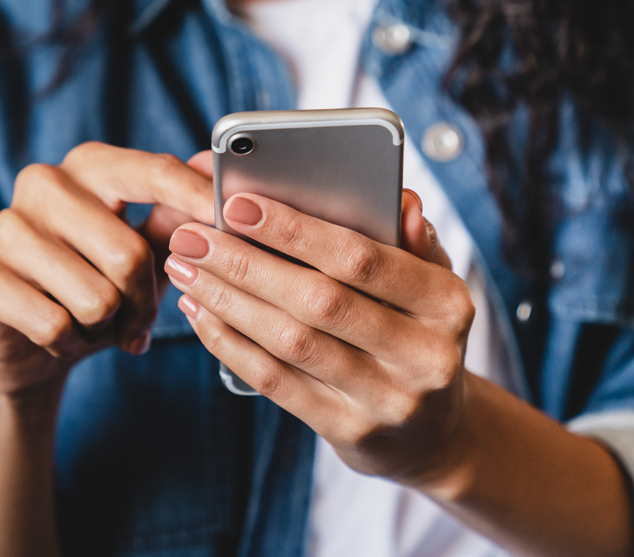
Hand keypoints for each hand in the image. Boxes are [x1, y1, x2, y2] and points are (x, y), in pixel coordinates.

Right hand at [0, 143, 213, 397]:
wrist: (25, 344)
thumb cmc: (97, 286)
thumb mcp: (145, 251)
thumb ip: (177, 215)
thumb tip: (214, 171)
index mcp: (90, 166)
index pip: (152, 171)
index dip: (195, 198)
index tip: (230, 218)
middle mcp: (43, 183)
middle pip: (129, 253)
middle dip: (143, 302)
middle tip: (136, 320)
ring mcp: (5, 225)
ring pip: (94, 297)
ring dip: (105, 327)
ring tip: (92, 323)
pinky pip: (53, 324)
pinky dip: (68, 343)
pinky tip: (59, 336)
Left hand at [164, 189, 474, 489]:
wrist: (434, 433)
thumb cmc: (418, 333)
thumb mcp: (432, 285)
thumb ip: (412, 240)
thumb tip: (400, 200)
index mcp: (448, 304)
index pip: (363, 259)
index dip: (296, 230)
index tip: (238, 204)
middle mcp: (424, 355)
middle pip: (319, 301)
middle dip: (245, 264)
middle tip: (192, 237)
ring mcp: (387, 400)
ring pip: (291, 343)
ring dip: (228, 301)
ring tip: (185, 269)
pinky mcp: (349, 432)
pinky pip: (277, 382)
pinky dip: (230, 344)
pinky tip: (201, 314)